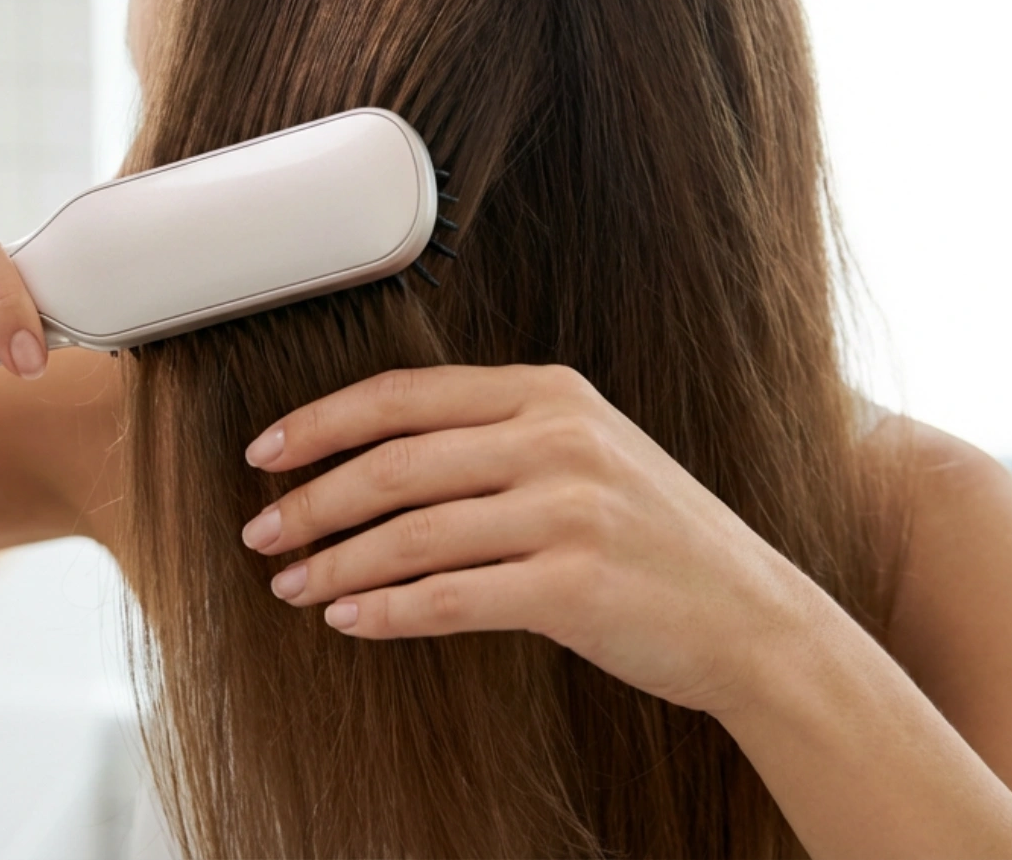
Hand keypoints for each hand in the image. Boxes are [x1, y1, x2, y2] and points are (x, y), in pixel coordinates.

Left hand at [240, 364, 826, 716]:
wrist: (753, 617)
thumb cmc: (654, 537)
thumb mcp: (586, 450)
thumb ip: (495, 435)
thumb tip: (370, 456)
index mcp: (549, 391)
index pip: (403, 395)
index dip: (320, 421)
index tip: (264, 451)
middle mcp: (557, 439)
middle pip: (393, 464)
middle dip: (309, 501)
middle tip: (258, 531)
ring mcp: (569, 511)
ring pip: (410, 535)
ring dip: (334, 564)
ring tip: (291, 584)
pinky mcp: (575, 587)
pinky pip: (448, 599)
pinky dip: (385, 612)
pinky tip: (351, 620)